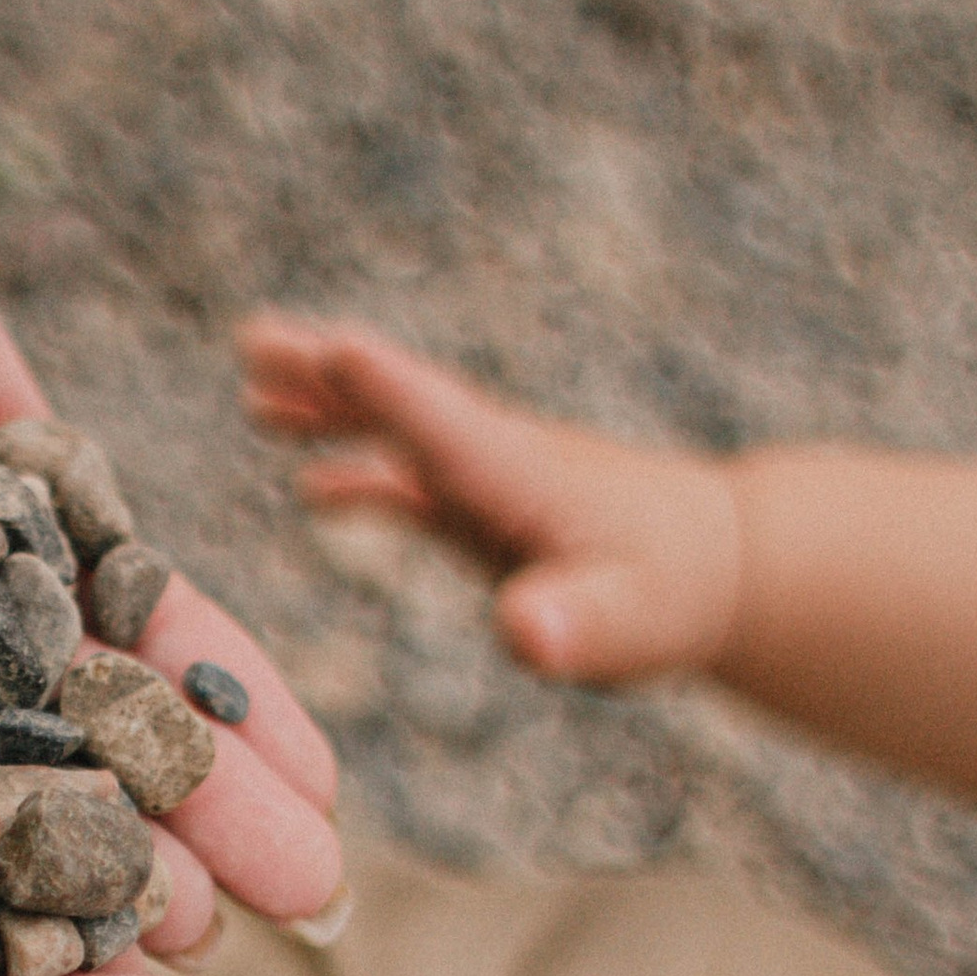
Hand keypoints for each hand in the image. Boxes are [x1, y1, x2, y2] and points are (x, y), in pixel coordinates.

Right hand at [242, 313, 741, 688]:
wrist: (722, 564)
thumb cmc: (674, 595)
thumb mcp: (627, 624)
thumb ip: (574, 626)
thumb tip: (528, 635)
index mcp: (522, 476)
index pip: (446, 424)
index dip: (391, 391)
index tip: (337, 349)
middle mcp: (496, 460)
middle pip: (401, 405)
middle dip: (328, 375)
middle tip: (254, 340)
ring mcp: (488, 479)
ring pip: (396, 429)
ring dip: (329, 407)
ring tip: (254, 388)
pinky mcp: (488, 508)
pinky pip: (410, 480)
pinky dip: (359, 474)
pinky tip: (310, 489)